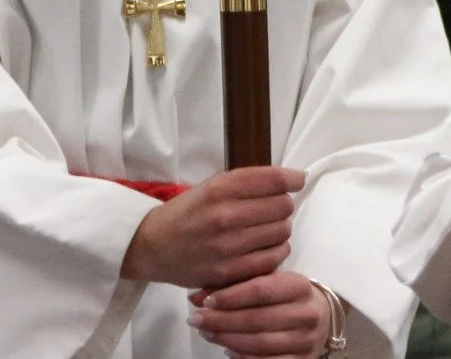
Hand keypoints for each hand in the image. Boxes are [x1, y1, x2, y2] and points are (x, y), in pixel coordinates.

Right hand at [120, 165, 305, 290]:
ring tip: (268, 228)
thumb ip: (245, 183)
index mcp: (220, 188)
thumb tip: (287, 180)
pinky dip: (276, 251)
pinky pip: (273, 259)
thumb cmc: (186, 213)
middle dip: (284, 204)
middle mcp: (225, 216)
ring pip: (282, 232)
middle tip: (274, 207)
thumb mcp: (210, 186)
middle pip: (282, 206)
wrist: (153, 246)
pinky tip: (265, 246)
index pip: (273, 180)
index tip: (297, 179)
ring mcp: (228, 246)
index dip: (292, 178)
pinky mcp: (229, 272)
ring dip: (281, 228)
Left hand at [189, 270, 331, 357]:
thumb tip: (197, 296)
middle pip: (257, 319)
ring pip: (260, 343)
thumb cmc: (286, 295)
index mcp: (299, 286)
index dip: (231, 296)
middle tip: (196, 319)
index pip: (261, 290)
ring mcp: (305, 340)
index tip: (206, 300)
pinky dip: (244, 357)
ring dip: (228, 339)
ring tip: (207, 332)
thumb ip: (236, 284)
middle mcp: (306, 313)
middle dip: (222, 320)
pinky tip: (228, 349)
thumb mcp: (269, 281)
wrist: (321, 315)